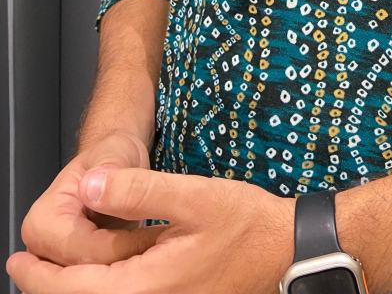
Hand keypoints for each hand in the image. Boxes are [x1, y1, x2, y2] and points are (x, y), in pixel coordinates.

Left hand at [6, 164, 295, 293]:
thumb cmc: (247, 224)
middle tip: (25, 265)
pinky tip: (100, 272)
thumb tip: (88, 183)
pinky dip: (101, 289)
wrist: (288, 252)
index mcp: (148, 288)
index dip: (39, 277)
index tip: (17, 258)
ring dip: (74, 288)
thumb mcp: (193, 196)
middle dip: (49, 286)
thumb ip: (139, 190)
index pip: (74, 291)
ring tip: (54, 268)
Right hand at [10, 130, 162, 269]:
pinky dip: (124, 271)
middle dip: (125, 260)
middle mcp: (42, 248)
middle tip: (158, 242)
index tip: (155, 236)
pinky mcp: (74, 270)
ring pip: (96, 282)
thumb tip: (95, 185)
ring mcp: (56, 263)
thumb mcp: (116, 151)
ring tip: (154, 246)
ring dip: (126, 267)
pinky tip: (144, 256)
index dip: (123, 246)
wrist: (112, 163)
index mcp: (43, 221)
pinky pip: (101, 282)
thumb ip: (110, 168)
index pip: (85, 250)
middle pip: (89, 271)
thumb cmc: (111, 157)